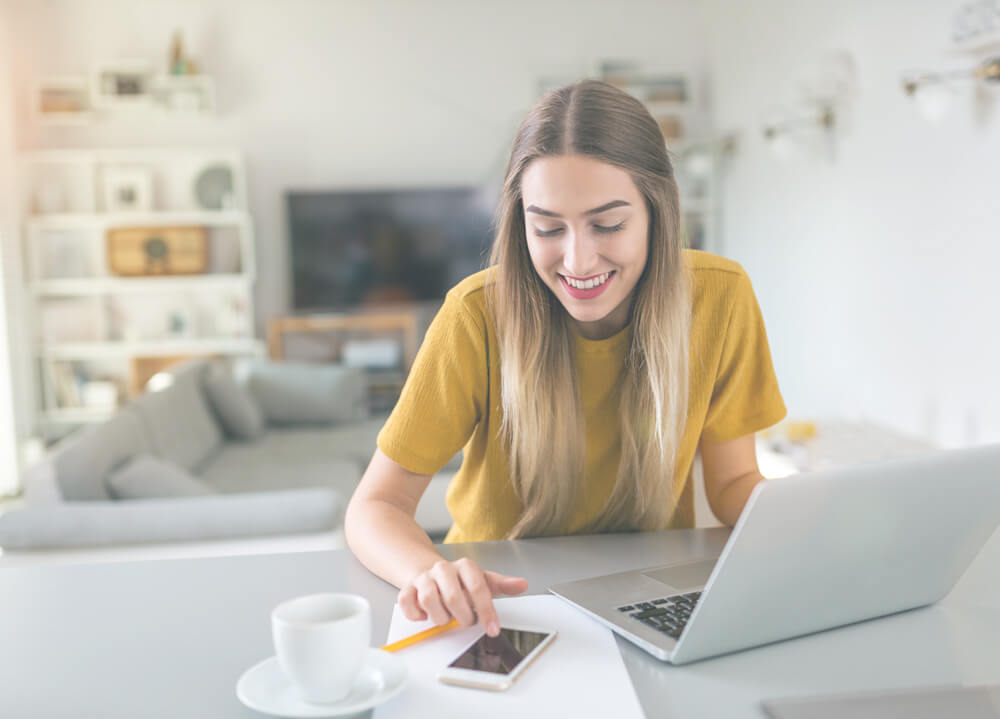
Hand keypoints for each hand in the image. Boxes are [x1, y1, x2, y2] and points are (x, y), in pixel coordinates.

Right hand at [397, 557, 527, 636]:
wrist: (433, 573)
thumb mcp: (484, 581)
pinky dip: (417, 615)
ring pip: (429, 601)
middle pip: (453, 597)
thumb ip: (503, 585)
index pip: (478, 588)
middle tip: (466, 621)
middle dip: (462, 617)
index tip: (492, 629)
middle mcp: (443, 569)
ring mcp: (424, 578)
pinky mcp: (407, 589)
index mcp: (465, 566)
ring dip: (441, 617)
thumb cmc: (461, 581)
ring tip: (447, 617)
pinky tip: (426, 616)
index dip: (486, 611)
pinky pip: (408, 604)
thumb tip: (522, 584)